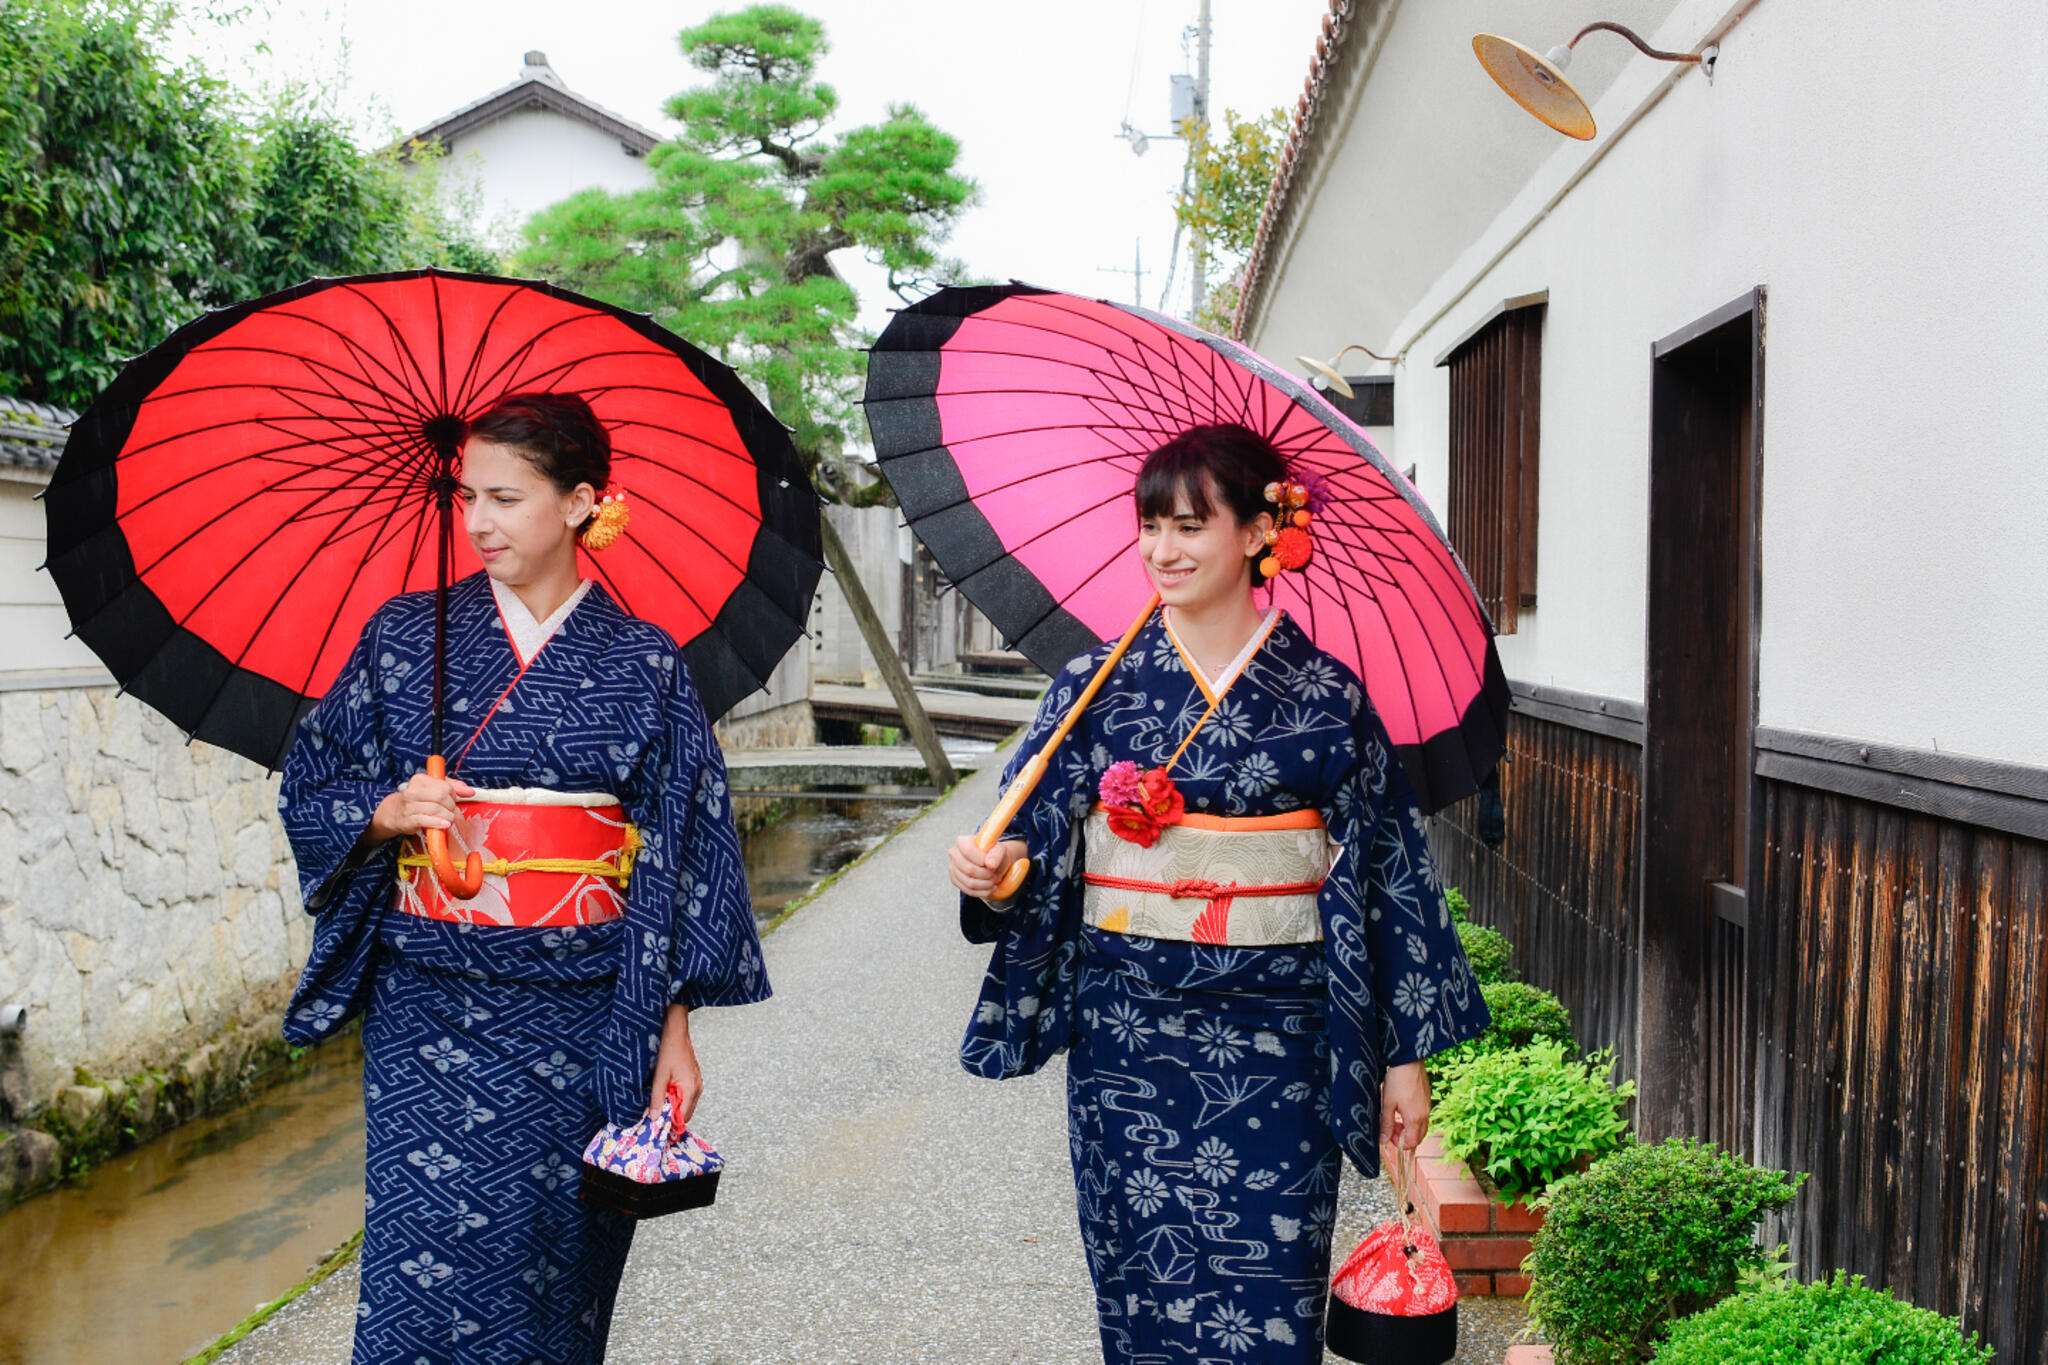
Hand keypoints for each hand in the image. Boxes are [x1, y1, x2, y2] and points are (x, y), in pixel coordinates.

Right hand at [367, 769, 476, 843]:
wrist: (395, 813)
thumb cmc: (419, 800)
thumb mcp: (435, 788)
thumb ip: (454, 787)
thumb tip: (470, 791)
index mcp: (420, 780)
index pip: (444, 785)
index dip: (453, 794)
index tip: (452, 799)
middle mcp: (412, 791)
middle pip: (440, 796)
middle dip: (450, 805)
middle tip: (450, 810)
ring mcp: (409, 806)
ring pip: (435, 809)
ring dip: (447, 816)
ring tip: (448, 818)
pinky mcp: (408, 820)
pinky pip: (426, 820)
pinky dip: (438, 823)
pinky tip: (444, 824)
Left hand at [648, 1004, 702, 1124]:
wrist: (676, 1032)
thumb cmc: (669, 1051)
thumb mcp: (659, 1076)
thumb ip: (657, 1098)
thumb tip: (654, 1117)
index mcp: (690, 1089)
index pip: (683, 1117)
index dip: (670, 1123)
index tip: (656, 1124)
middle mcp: (697, 1088)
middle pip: (685, 1113)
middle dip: (671, 1114)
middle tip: (655, 1110)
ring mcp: (697, 1083)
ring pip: (686, 1104)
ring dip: (673, 1105)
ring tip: (660, 1097)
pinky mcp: (694, 1078)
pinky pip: (687, 1095)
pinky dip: (677, 1097)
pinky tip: (666, 1089)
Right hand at [948, 835, 1027, 901]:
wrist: (991, 862)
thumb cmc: (994, 853)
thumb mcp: (1000, 849)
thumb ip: (997, 854)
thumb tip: (990, 864)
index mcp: (962, 841)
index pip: (968, 851)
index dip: (981, 859)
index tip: (991, 863)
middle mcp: (954, 853)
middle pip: (969, 869)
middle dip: (986, 874)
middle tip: (995, 873)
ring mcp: (952, 868)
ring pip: (969, 882)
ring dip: (986, 884)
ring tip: (994, 880)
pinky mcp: (955, 880)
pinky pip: (968, 891)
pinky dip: (983, 892)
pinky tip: (990, 887)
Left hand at [1380, 1060, 1430, 1150]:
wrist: (1408, 1060)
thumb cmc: (1397, 1080)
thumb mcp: (1387, 1104)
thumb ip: (1386, 1124)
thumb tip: (1383, 1141)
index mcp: (1415, 1118)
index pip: (1412, 1142)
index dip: (1399, 1143)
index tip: (1389, 1135)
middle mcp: (1424, 1114)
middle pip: (1418, 1136)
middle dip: (1405, 1136)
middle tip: (1391, 1127)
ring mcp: (1427, 1105)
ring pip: (1421, 1125)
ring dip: (1409, 1127)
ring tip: (1395, 1116)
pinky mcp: (1426, 1097)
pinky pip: (1422, 1114)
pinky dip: (1413, 1117)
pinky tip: (1402, 1107)